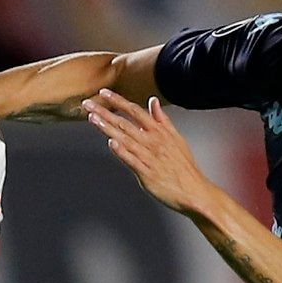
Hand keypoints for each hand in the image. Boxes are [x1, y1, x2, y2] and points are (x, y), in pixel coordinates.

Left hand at [84, 90, 218, 215]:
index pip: (135, 111)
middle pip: (125, 123)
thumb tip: (153, 101)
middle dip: (104, 112)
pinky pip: (132, 160)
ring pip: (125, 139)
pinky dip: (122, 151)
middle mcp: (153, 141)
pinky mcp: (147, 173)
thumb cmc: (184, 166)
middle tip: (87, 103)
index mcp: (159, 132)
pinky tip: (110, 144)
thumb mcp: (176, 138)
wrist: (194, 190)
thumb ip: (162, 119)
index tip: (104, 92)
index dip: (118, 101)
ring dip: (107, 128)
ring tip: (92, 118)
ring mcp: (150, 157)